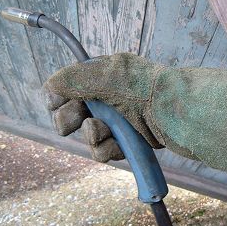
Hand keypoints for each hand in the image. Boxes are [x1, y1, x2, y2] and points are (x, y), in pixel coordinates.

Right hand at [42, 52, 226, 186]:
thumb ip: (74, 78)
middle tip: (70, 123)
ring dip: (91, 135)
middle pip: (74, 113)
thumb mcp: (108, 74)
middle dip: (68, 119)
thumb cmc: (144, 88)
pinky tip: (116, 144)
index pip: (70, 86)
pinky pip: (105, 151)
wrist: (175, 113)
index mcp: (104, 76)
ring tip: (102, 130)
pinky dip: (107, 149)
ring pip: (89, 136)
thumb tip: (50, 87)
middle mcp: (109, 98)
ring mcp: (119, 121)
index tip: (55, 103)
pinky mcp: (128, 141)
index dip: (60, 95)